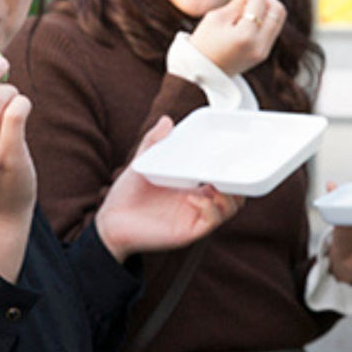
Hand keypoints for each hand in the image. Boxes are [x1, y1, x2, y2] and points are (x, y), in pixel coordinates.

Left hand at [95, 116, 243, 260]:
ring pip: (229, 208)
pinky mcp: (188, 230)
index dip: (235, 168)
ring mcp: (194, 216)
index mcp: (192, 186)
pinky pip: (211, 221)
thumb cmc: (126, 195)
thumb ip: (153, 142)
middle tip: (232, 167)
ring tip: (215, 183)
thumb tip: (166, 120)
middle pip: (235, 194)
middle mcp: (197, 201)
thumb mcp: (141, 163)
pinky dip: (209, 208)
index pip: (223, 178)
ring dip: (229, 195)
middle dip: (241, 182)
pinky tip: (194, 198)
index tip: (238, 152)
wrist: (110, 221)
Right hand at [188, 0, 286, 76]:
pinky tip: (249, 7)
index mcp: (246, 37)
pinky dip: (264, 14)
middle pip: (276, 9)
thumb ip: (237, 0)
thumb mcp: (216, 18)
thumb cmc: (203, 45)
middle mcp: (260, 46)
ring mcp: (264, 51)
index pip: (259, 2)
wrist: (202, 74)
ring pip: (277, 17)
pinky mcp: (263, 52)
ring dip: (265, 2)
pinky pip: (271, 27)